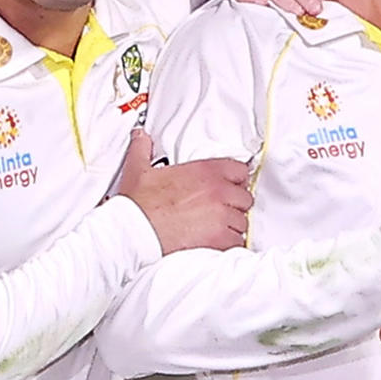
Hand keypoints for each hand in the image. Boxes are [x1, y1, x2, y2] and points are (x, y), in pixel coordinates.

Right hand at [121, 137, 260, 254]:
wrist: (135, 231)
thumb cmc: (139, 204)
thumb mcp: (138, 169)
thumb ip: (143, 149)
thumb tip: (141, 137)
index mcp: (205, 171)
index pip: (240, 170)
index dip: (235, 179)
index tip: (228, 186)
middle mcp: (218, 191)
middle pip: (244, 198)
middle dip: (235, 204)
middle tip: (221, 210)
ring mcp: (221, 215)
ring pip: (242, 221)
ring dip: (232, 225)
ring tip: (217, 228)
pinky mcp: (219, 238)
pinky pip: (236, 241)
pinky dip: (229, 243)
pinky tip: (216, 242)